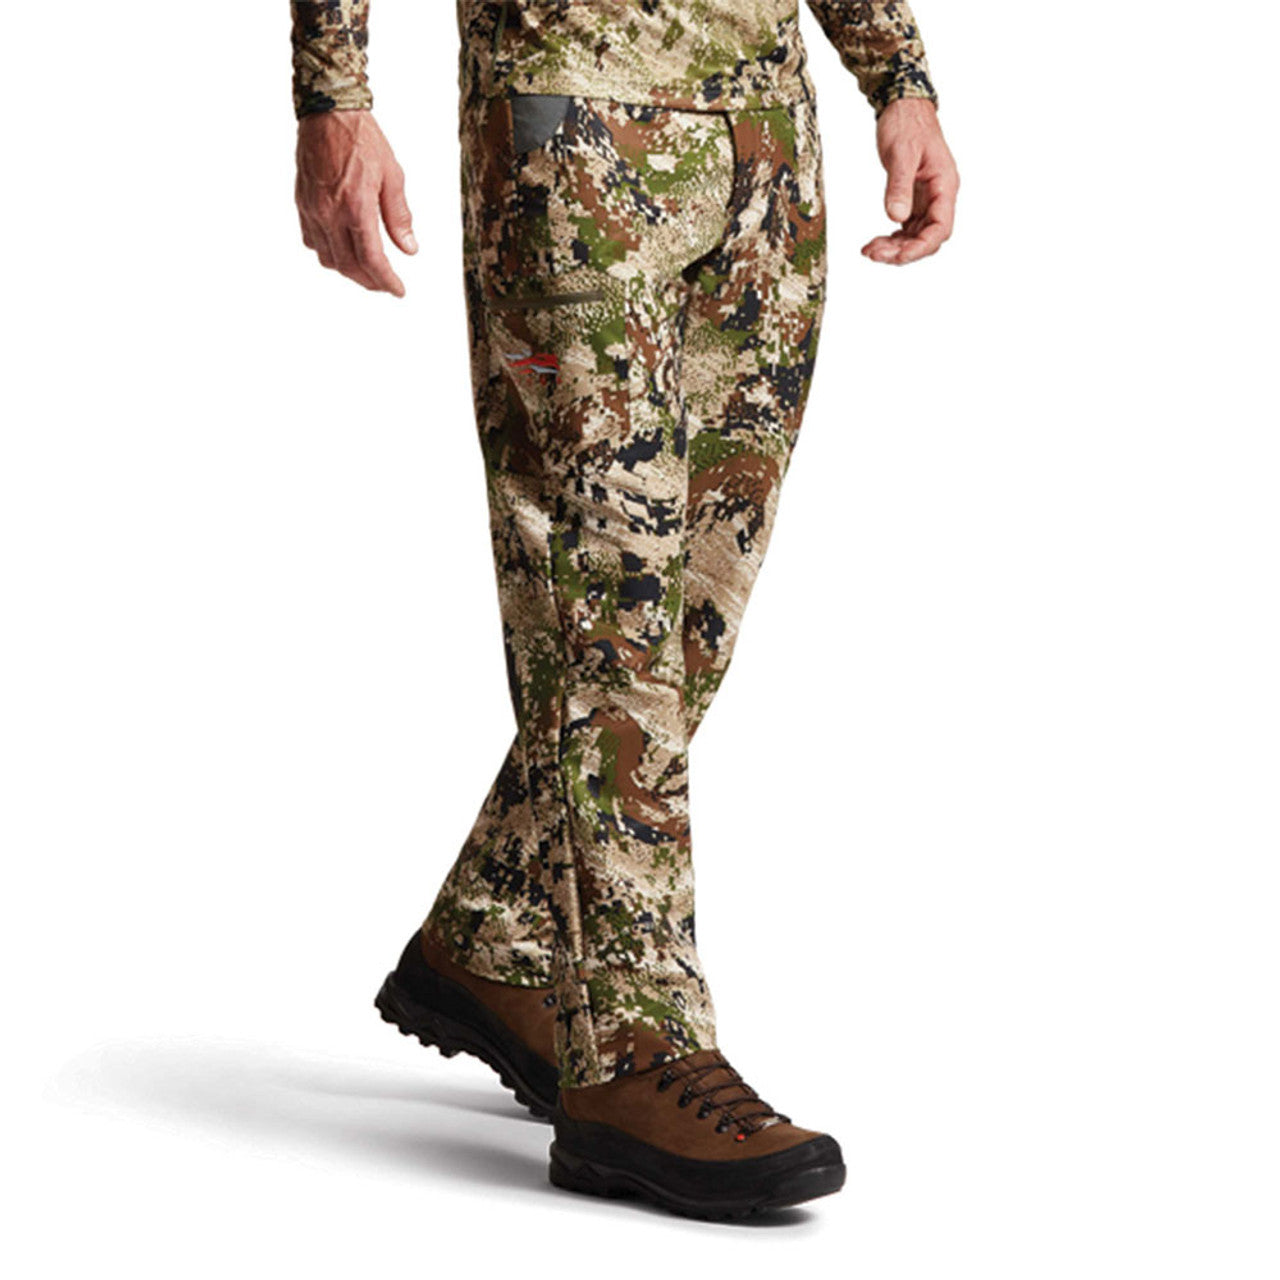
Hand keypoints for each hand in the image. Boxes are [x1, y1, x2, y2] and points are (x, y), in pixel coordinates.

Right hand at [295, 110, 416, 295]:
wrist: (327, 111)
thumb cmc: (362, 139)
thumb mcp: (393, 176)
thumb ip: (399, 216)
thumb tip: (409, 249)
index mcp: (356, 206)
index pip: (371, 259)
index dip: (386, 281)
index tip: (398, 290)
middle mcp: (330, 213)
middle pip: (349, 266)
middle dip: (369, 281)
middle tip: (386, 285)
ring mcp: (312, 210)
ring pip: (328, 258)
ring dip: (349, 271)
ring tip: (367, 272)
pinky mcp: (302, 204)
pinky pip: (312, 241)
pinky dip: (329, 253)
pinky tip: (342, 250)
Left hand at [862, 98, 958, 266]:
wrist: (903, 106)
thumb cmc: (907, 124)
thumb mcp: (901, 154)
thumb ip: (898, 186)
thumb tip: (896, 218)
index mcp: (945, 185)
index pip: (940, 227)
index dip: (920, 247)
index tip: (898, 256)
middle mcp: (939, 195)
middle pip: (927, 237)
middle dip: (903, 251)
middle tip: (874, 254)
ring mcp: (927, 198)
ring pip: (916, 235)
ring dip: (894, 247)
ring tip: (869, 250)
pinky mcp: (915, 198)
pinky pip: (907, 227)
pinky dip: (893, 238)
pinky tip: (876, 241)